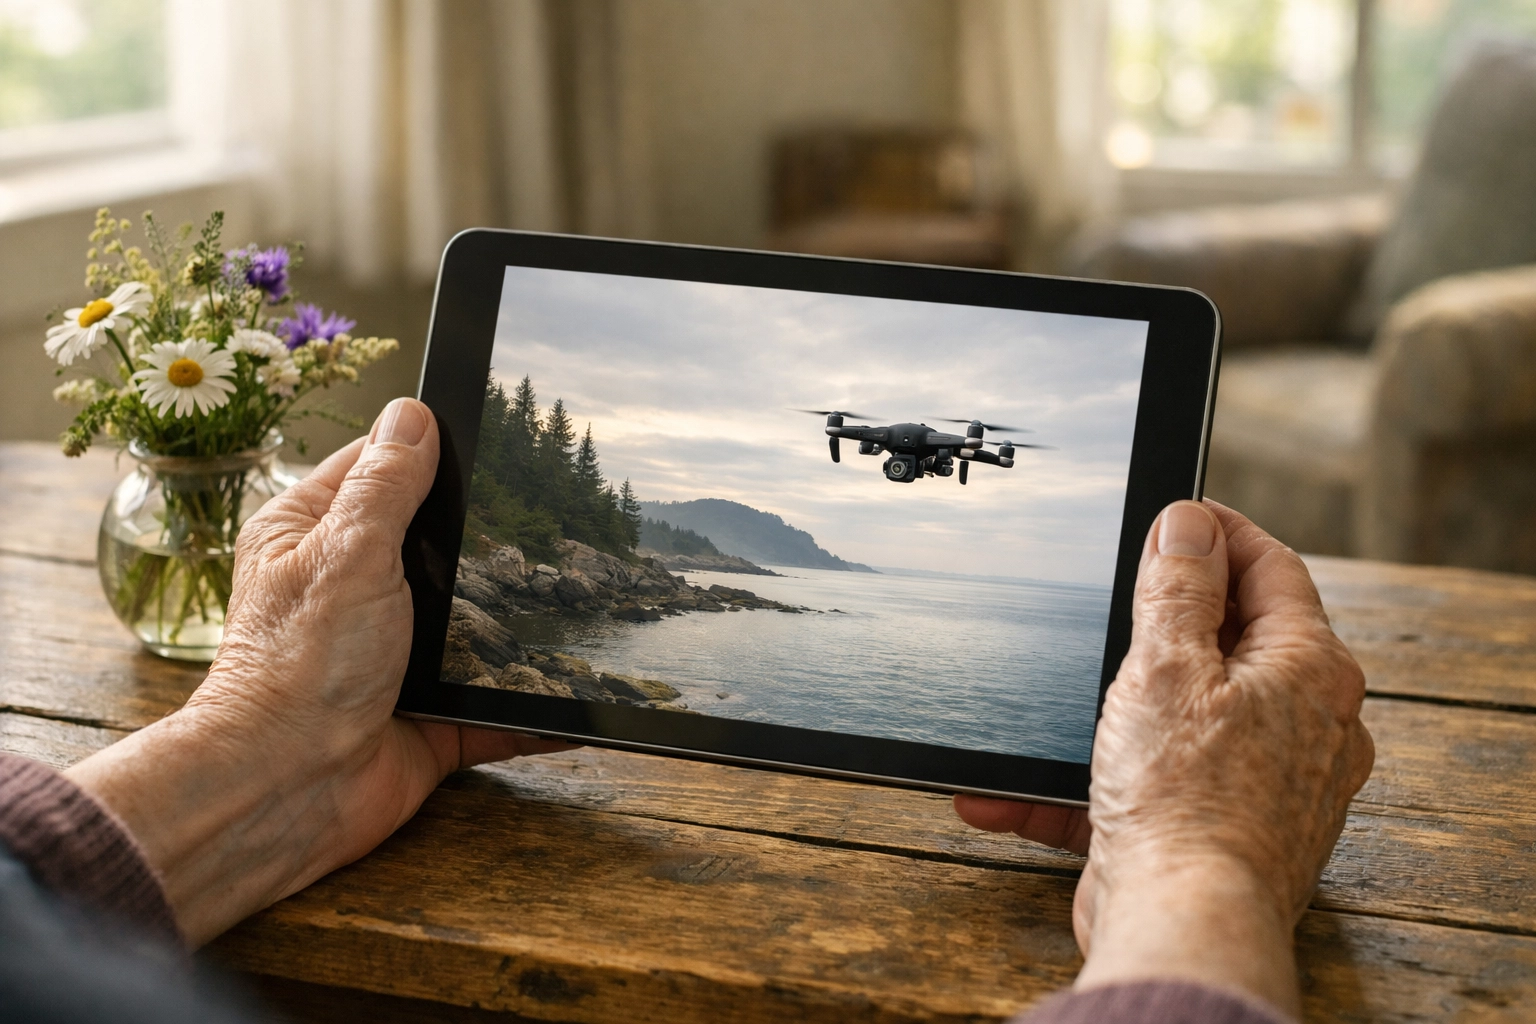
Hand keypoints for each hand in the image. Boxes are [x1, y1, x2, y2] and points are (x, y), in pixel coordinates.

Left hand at [67, 398, 568, 944]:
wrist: (290, 791)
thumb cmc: (297, 668)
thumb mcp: (348, 551)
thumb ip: (386, 484)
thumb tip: (414, 413)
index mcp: (315, 537)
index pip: (378, 468)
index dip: (430, 451)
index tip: (491, 430)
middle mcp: (354, 591)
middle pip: (438, 543)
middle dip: (491, 537)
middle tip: (555, 512)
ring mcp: (395, 654)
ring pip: (475, 623)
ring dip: (519, 622)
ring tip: (582, 593)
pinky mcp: (431, 715)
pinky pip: (498, 704)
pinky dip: (536, 705)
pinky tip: (584, 689)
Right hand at [956, 500, 1373, 1016]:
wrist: (1181, 928)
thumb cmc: (1184, 800)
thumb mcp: (1168, 664)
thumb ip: (1179, 586)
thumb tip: (1190, 523)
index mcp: (1311, 670)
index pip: (1273, 568)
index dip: (1219, 532)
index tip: (1174, 512)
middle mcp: (1306, 725)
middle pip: (1231, 640)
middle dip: (1158, 621)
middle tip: (1112, 595)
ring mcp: (1266, 783)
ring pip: (1179, 717)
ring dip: (1104, 711)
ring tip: (1049, 701)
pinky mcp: (1219, 831)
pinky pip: (1151, 786)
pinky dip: (1087, 783)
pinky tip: (1011, 792)